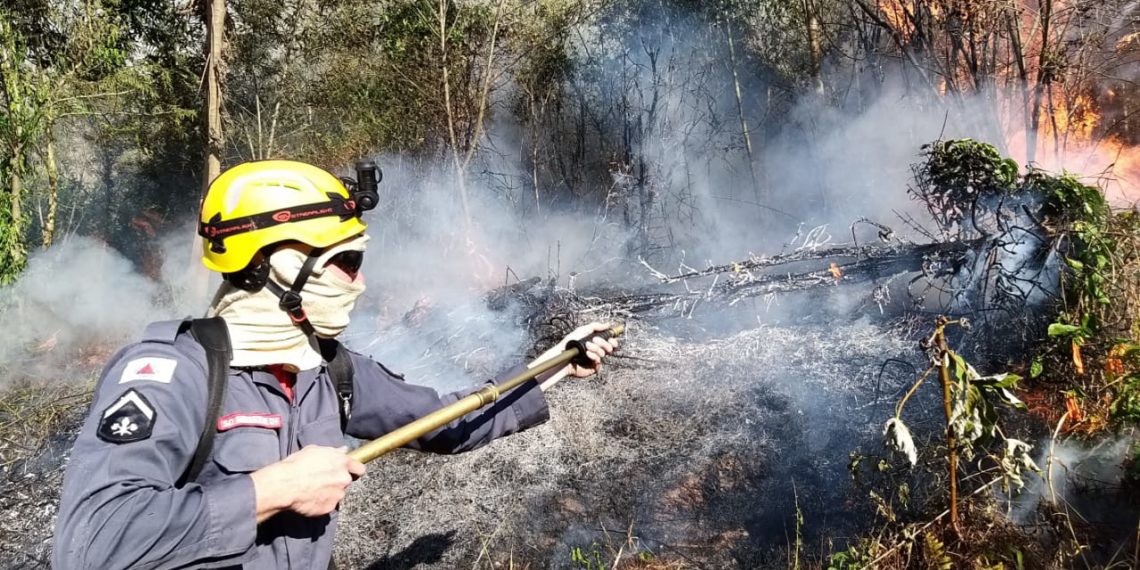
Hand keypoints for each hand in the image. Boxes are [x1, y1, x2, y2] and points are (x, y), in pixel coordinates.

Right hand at [250, 445, 365, 521]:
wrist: (285, 485)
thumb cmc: (297, 465)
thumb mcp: (314, 450)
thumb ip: (333, 451)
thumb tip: (344, 450)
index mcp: (342, 462)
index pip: (359, 468)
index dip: (354, 470)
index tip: (349, 472)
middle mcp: (344, 479)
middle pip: (346, 482)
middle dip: (337, 481)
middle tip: (323, 481)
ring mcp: (338, 494)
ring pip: (338, 494)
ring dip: (330, 493)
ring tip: (313, 490)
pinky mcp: (330, 508)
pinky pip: (329, 505)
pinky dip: (322, 503)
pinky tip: (310, 499)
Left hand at [530, 322, 618, 389]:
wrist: (563, 355)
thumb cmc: (570, 343)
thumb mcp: (582, 330)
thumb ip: (596, 326)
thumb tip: (608, 324)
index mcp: (597, 342)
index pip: (610, 342)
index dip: (612, 340)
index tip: (610, 338)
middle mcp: (597, 351)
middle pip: (610, 348)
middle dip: (604, 343)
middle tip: (594, 340)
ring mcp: (595, 359)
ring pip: (604, 353)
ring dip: (596, 348)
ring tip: (586, 347)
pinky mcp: (593, 367)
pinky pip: (599, 362)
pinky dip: (594, 356)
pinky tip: (587, 354)